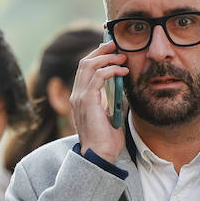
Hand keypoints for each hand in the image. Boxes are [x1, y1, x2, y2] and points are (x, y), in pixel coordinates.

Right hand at [69, 38, 128, 164]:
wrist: (100, 155)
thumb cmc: (106, 139)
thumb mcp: (111, 113)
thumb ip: (112, 98)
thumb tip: (123, 85)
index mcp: (81, 97)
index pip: (86, 69)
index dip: (98, 56)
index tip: (114, 50)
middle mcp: (77, 94)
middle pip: (85, 62)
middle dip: (102, 50)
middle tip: (118, 45)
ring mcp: (79, 97)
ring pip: (89, 65)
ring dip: (107, 57)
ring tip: (123, 57)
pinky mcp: (86, 101)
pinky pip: (97, 76)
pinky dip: (110, 70)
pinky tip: (122, 71)